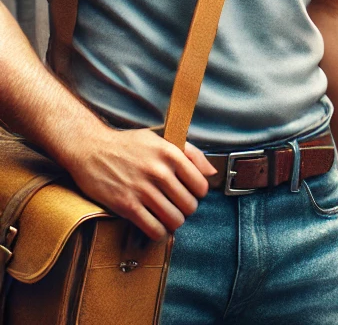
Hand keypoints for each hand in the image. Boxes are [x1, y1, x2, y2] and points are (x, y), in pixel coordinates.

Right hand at [63, 125, 215, 240]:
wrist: (92, 149)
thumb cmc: (129, 144)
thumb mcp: (163, 138)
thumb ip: (191, 153)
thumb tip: (212, 172)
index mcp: (171, 153)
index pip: (200, 184)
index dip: (198, 193)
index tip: (190, 194)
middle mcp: (159, 171)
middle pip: (189, 205)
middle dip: (186, 209)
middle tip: (177, 207)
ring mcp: (142, 189)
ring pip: (174, 219)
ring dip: (173, 222)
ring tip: (167, 217)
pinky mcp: (126, 205)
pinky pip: (153, 228)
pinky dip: (158, 232)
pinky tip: (155, 226)